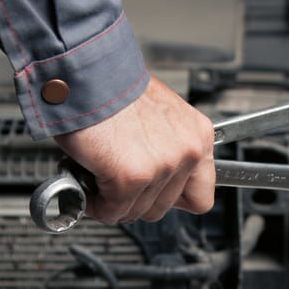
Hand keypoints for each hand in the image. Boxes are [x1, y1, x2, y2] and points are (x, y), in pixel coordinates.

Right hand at [54, 76, 215, 223]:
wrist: (87, 76)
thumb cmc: (113, 88)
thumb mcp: (158, 114)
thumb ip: (166, 147)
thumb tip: (157, 174)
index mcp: (197, 135)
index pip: (201, 195)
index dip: (172, 198)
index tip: (155, 192)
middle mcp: (187, 152)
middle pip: (165, 207)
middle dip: (137, 199)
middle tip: (117, 182)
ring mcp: (162, 166)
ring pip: (137, 211)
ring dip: (113, 200)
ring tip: (100, 175)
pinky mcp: (132, 177)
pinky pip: (112, 210)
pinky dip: (94, 202)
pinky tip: (87, 181)